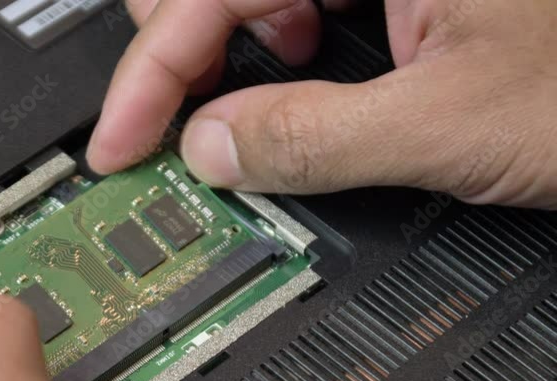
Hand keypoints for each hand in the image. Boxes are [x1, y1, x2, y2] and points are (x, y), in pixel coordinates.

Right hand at [87, 0, 556, 207]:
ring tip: (236, 102)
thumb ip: (316, 138)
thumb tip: (213, 150)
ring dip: (225, 45)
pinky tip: (300, 63)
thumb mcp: (451, 122)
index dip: (152, 74)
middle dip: (177, 51)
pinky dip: (279, 37)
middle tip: (161, 125)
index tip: (122, 143)